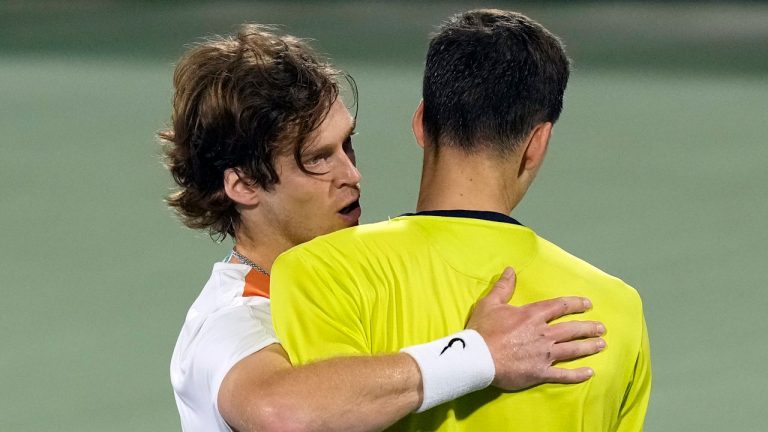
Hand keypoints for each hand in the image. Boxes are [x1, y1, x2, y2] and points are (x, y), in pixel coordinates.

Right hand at [466, 267, 605, 389]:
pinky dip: (578, 374)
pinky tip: (590, 373)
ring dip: (589, 347)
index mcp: (533, 315)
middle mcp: (543, 334)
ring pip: (573, 350)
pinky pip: (563, 375)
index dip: (576, 304)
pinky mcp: (540, 372)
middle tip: (601, 328)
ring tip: (602, 345)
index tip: (588, 304)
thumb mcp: (490, 303)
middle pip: (572, 329)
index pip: (560, 306)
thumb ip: (503, 287)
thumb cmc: (483, 330)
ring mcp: (544, 354)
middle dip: (588, 328)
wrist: (478, 358)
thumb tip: (511, 270)